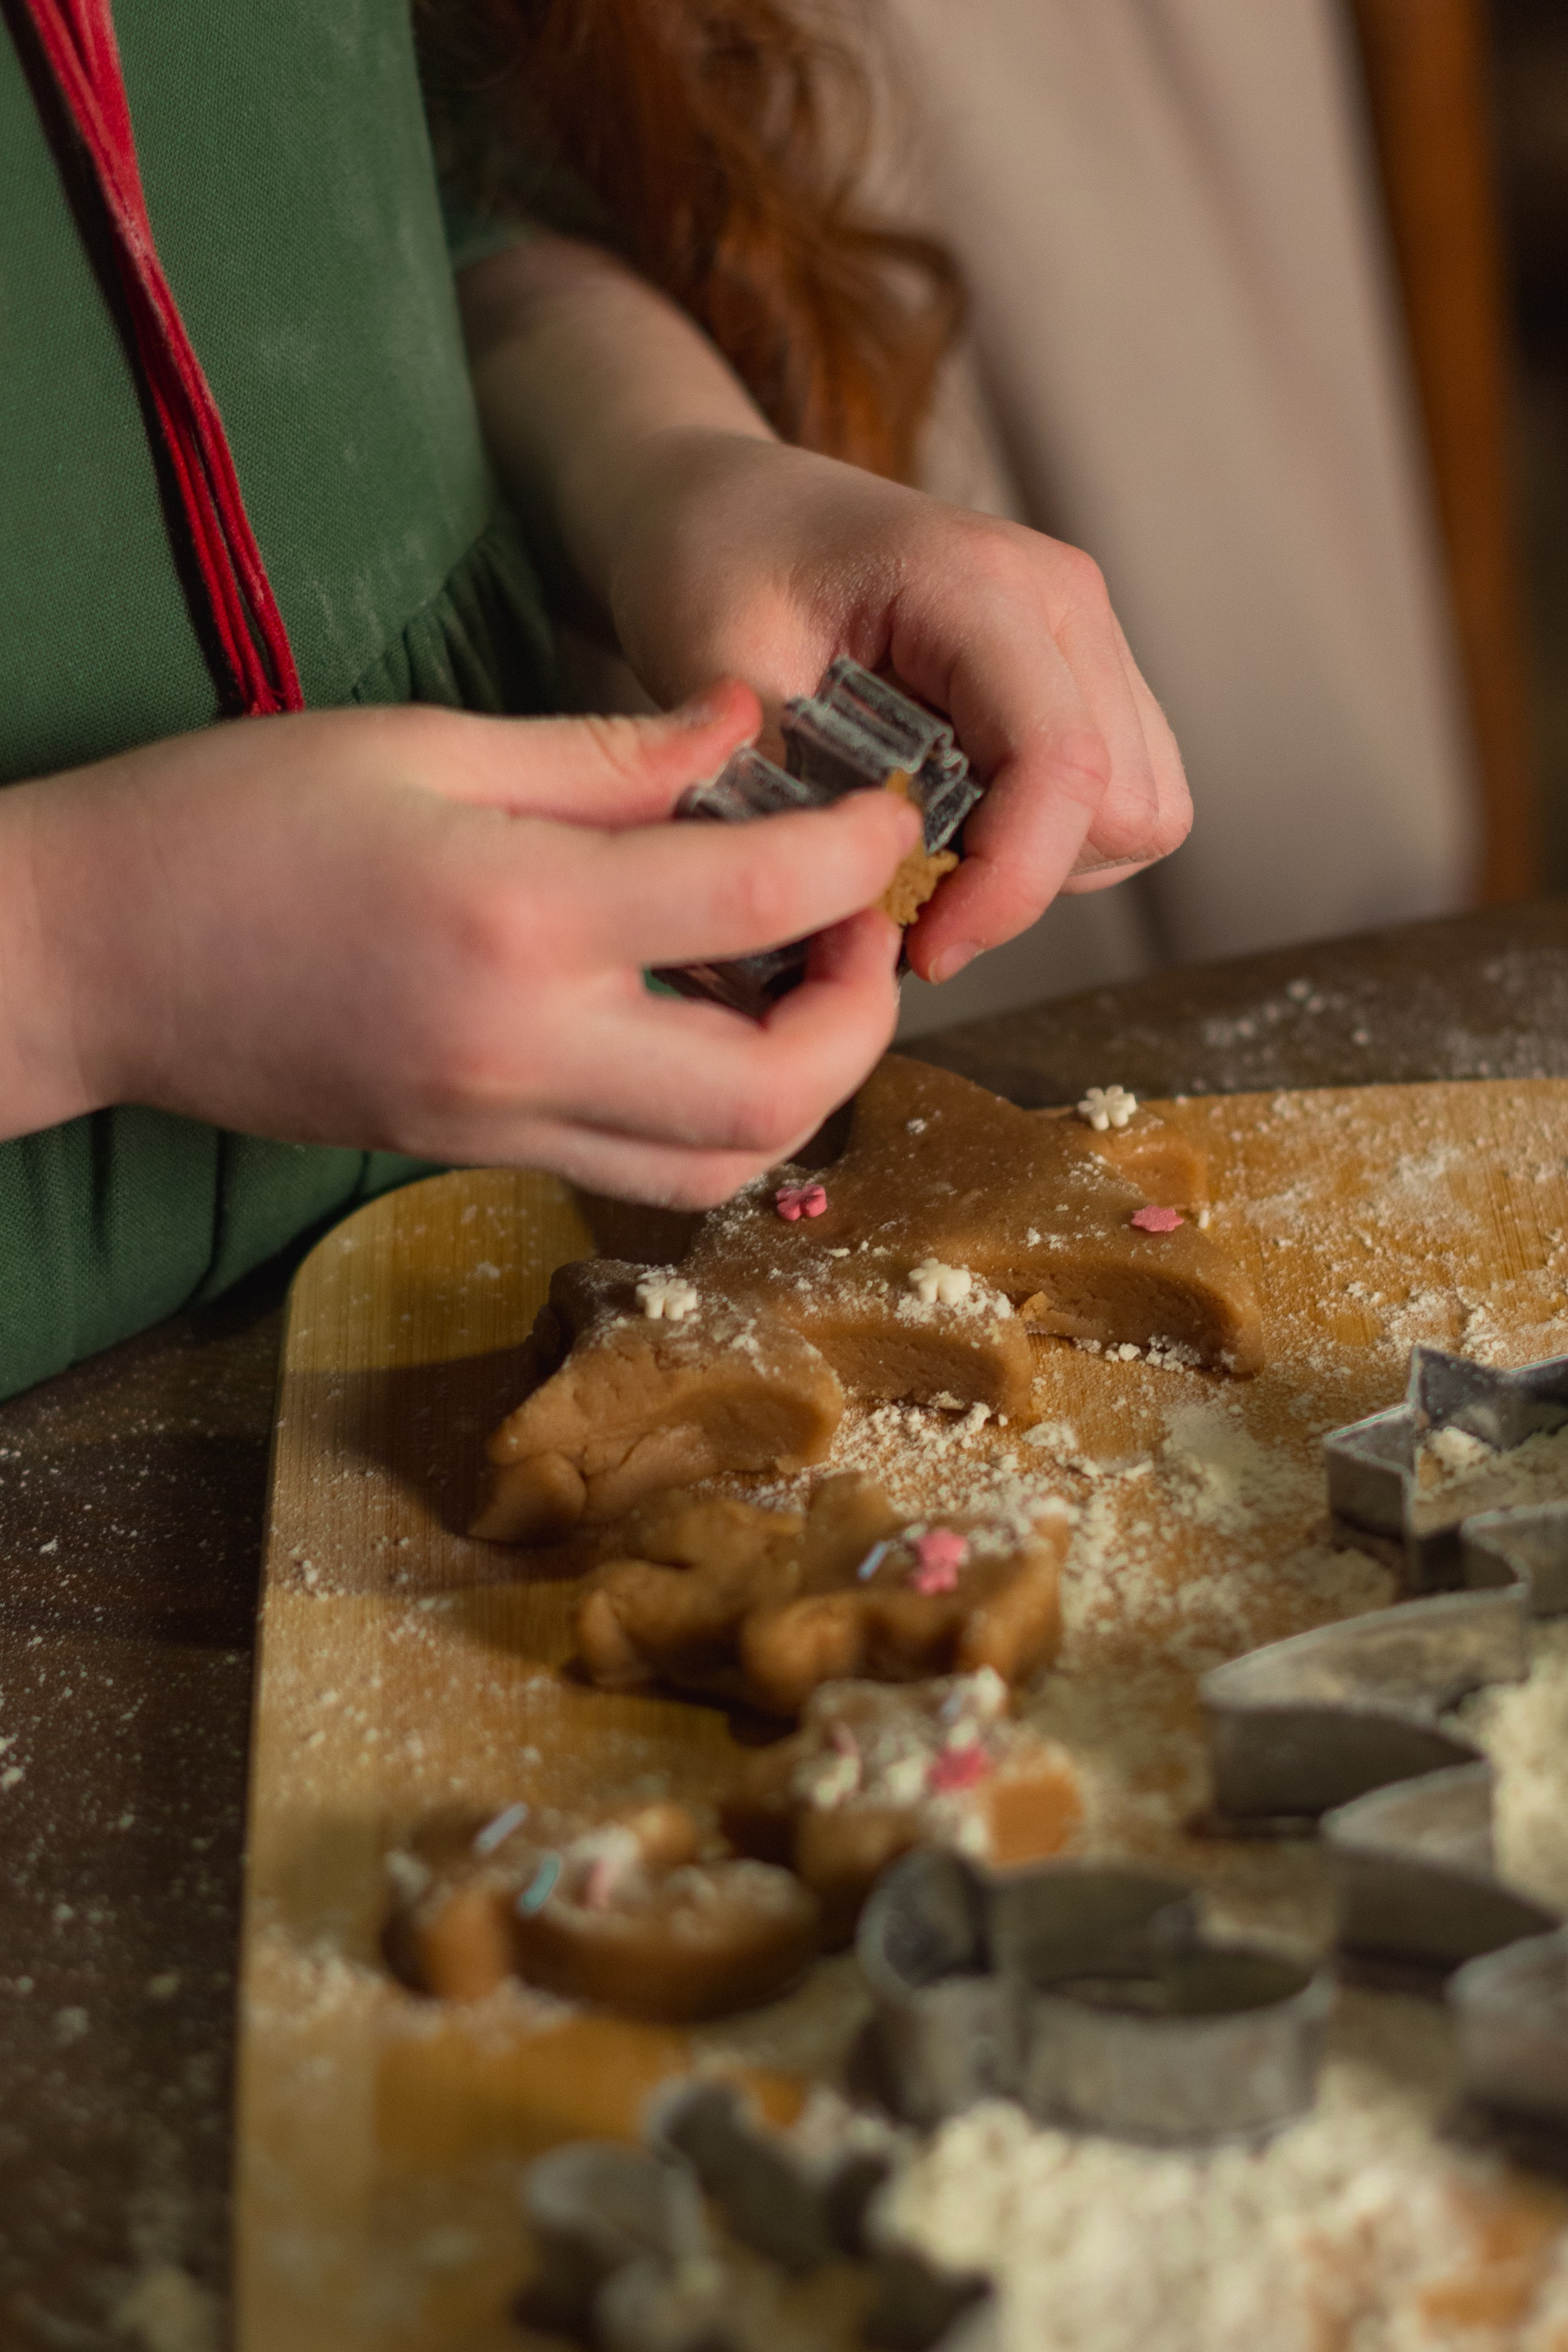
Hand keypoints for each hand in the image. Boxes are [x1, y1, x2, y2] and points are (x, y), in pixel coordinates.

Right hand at [9, 685, 918, 1204]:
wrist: (89, 958)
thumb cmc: (231, 820)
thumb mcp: (423, 741)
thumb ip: (607, 752)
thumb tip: (747, 729)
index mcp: (519, 914)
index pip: (759, 903)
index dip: (857, 857)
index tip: (885, 818)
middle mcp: (527, 1047)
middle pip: (777, 1093)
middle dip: (861, 1014)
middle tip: (856, 927)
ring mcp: (501, 1123)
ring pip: (722, 1166)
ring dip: (803, 1086)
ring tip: (795, 982)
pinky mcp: (476, 1155)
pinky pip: (643, 1172)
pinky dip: (718, 1119)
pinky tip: (706, 1025)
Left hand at [602, 435, 1191, 983]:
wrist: (728, 508)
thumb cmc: (717, 566)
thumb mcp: (713, 665)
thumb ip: (780, 785)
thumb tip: (843, 907)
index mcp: (979, 582)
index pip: (1061, 761)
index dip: (1010, 884)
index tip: (927, 951)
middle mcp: (1063, 601)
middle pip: (1125, 804)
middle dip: (1024, 881)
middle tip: (909, 897)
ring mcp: (1086, 636)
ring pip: (1140, 812)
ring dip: (1044, 867)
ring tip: (927, 854)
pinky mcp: (1082, 677)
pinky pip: (1120, 801)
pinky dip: (1050, 846)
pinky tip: (955, 828)